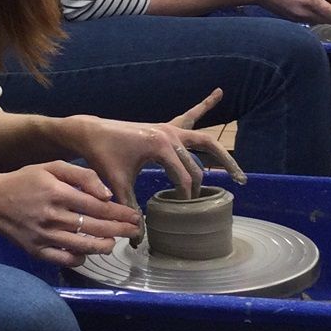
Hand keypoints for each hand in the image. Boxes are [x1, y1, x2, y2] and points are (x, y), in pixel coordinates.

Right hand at [0, 160, 139, 266]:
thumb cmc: (26, 180)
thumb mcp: (52, 166)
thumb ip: (81, 175)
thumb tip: (106, 193)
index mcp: (59, 192)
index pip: (98, 206)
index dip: (119, 212)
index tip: (134, 215)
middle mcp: (54, 216)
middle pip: (95, 227)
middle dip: (119, 230)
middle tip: (134, 230)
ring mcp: (45, 236)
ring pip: (82, 247)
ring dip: (103, 246)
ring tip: (116, 242)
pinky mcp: (37, 251)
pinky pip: (63, 260)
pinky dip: (79, 259)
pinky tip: (88, 253)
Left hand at [64, 88, 245, 246]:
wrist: (92, 132)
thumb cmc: (104, 156)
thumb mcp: (118, 183)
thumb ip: (130, 208)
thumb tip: (136, 238)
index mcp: (161, 145)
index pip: (183, 177)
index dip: (185, 196)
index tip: (183, 210)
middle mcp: (170, 134)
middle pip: (201, 159)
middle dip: (217, 174)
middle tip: (234, 189)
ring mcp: (169, 129)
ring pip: (204, 140)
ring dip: (221, 154)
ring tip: (238, 172)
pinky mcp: (165, 127)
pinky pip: (191, 116)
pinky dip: (205, 105)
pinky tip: (218, 92)